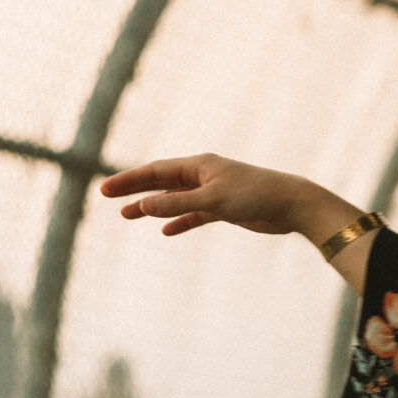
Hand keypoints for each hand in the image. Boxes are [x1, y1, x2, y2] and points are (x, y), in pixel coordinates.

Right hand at [99, 154, 355, 243]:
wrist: (292, 205)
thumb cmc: (256, 196)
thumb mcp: (213, 201)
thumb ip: (178, 204)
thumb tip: (144, 206)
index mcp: (199, 165)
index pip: (155, 171)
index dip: (129, 180)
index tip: (104, 190)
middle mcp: (204, 175)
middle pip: (161, 182)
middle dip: (134, 190)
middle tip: (106, 197)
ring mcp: (214, 192)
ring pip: (175, 199)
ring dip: (153, 207)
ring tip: (127, 215)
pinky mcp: (225, 209)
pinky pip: (195, 214)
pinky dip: (180, 221)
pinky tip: (165, 231)